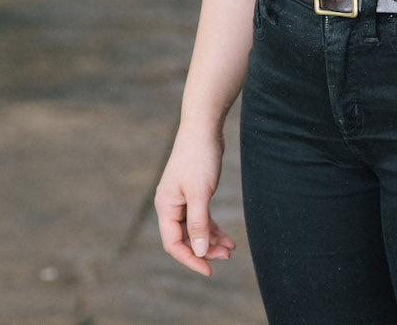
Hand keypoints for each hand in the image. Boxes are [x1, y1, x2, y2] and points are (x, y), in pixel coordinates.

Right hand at [154, 131, 235, 276]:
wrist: (204, 127)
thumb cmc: (199, 157)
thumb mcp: (200, 193)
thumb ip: (199, 224)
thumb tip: (200, 252)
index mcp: (166, 207)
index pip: (173, 244)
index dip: (190, 259)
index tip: (209, 269)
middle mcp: (171, 206)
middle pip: (185, 238)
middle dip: (205, 249)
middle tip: (226, 256)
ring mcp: (182, 200)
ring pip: (195, 229)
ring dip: (211, 240)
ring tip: (230, 249)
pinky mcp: (194, 193)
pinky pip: (202, 218)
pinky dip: (213, 228)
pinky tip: (227, 237)